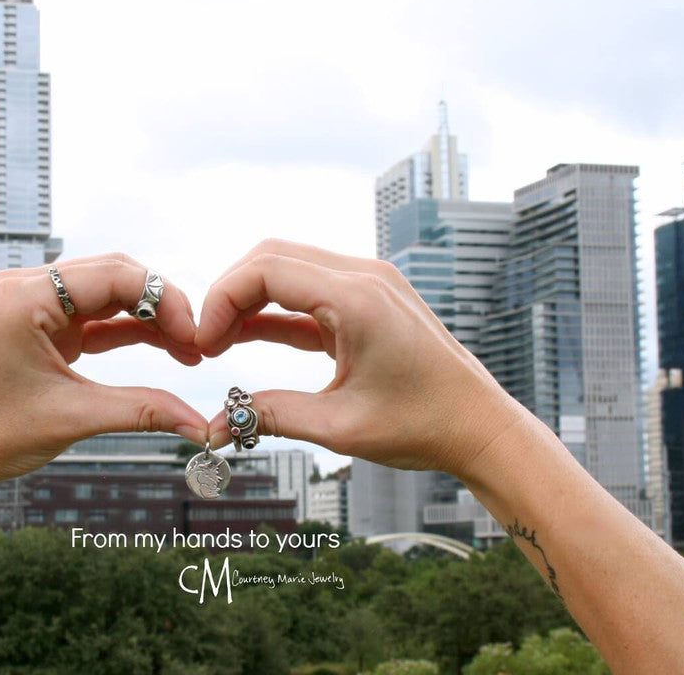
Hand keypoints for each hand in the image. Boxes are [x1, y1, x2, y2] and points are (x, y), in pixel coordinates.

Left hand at [0, 253, 209, 508]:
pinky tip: (165, 347)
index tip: (194, 335)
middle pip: (113, 276)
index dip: (162, 299)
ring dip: (148, 318)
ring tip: (188, 349)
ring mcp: (32, 303)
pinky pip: (94, 315)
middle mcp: (27, 288)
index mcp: (25, 297)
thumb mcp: (74, 417)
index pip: (113, 275)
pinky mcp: (40, 323)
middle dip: (160, 306)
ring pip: (107, 294)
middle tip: (197, 342)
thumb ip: (143, 410)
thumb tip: (200, 425)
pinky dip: (127, 329)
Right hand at [197, 240, 531, 475]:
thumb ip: (270, 415)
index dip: (221, 301)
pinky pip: (310, 291)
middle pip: (271, 256)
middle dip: (229, 294)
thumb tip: (215, 426)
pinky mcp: (370, 300)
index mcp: (357, 298)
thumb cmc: (424, 425)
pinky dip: (276, 310)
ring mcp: (370, 284)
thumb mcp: (339, 427)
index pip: (265, 269)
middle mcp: (364, 277)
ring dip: (250, 299)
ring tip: (220, 343)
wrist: (480, 427)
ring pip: (288, 267)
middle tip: (206, 342)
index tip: (203, 343)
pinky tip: (247, 337)